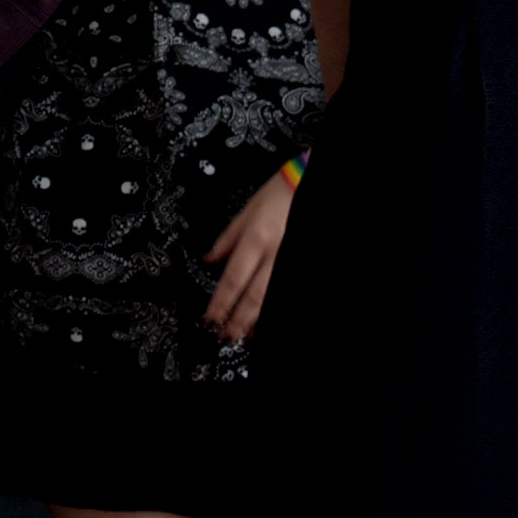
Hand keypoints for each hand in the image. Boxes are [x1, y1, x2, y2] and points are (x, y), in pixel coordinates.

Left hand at [203, 169, 297, 341]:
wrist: (309, 181)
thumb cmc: (281, 193)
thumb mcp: (247, 210)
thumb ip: (227, 238)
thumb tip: (209, 258)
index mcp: (256, 239)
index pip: (233, 279)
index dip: (220, 302)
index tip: (210, 318)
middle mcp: (276, 255)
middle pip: (254, 296)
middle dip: (238, 319)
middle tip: (225, 335)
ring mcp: (292, 262)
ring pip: (273, 299)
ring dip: (257, 321)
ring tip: (245, 335)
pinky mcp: (304, 265)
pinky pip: (288, 291)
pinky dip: (275, 308)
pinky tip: (267, 320)